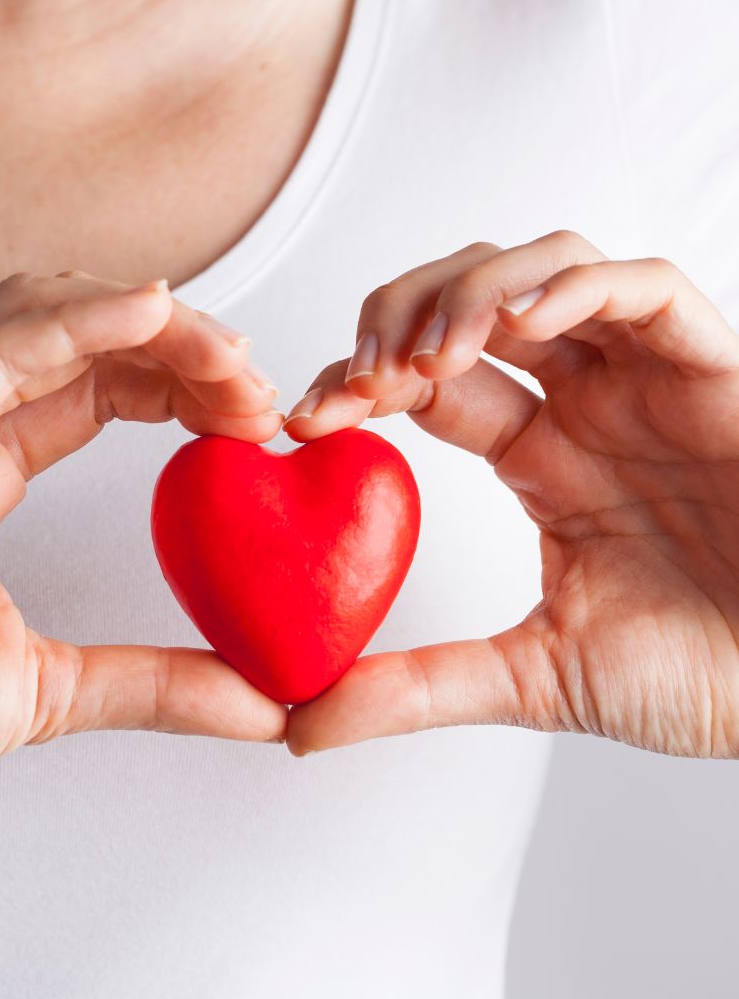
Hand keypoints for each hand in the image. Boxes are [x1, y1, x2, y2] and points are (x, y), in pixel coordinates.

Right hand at [0, 270, 285, 870]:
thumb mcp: (56, 689)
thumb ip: (160, 683)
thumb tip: (264, 704)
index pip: (98, 381)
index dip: (181, 378)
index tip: (253, 414)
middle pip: (78, 333)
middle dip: (177, 340)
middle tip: (255, 381)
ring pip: (33, 316)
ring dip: (140, 319)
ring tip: (222, 352)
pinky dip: (69, 324)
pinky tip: (148, 314)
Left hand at [282, 231, 738, 758]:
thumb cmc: (704, 676)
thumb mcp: (533, 678)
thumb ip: (417, 687)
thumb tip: (301, 727)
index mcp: (539, 458)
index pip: (424, 384)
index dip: (357, 384)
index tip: (304, 420)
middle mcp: (583, 405)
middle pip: (469, 303)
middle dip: (398, 320)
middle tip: (360, 379)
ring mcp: (644, 381)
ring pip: (544, 271)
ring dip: (470, 295)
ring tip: (428, 356)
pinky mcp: (712, 372)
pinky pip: (647, 291)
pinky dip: (576, 288)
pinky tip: (521, 324)